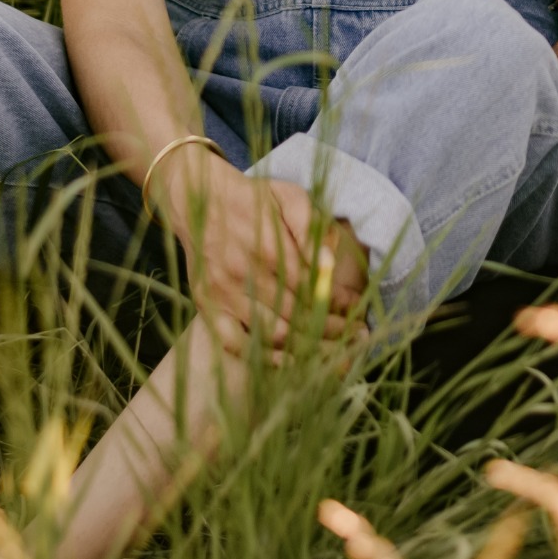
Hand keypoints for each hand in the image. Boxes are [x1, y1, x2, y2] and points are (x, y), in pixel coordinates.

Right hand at [161, 151, 361, 346]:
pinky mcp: (207, 306)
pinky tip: (289, 362)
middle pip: (298, 316)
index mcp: (271, 247)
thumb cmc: (253, 199)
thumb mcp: (287, 196)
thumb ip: (309, 225)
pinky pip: (235, 343)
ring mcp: (224, 294)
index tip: (358, 310)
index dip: (339, 304)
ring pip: (273, 335)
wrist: (200, 199)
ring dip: (307, 349)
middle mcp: (247, 274)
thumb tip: (329, 262)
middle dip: (332, 330)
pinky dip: (263, 357)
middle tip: (355, 338)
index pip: (314, 288)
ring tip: (333, 355)